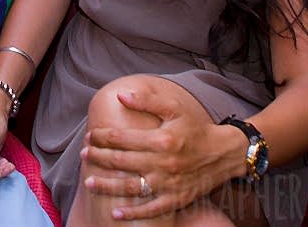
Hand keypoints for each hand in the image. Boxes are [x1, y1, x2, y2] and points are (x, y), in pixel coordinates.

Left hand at [80, 87, 244, 219]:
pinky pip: (150, 209)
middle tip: (84, 154)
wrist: (223, 153)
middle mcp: (163, 163)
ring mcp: (169, 183)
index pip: (122, 138)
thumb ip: (147, 100)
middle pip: (122, 161)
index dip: (102, 137)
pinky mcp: (175, 199)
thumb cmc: (195, 128)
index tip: (90, 135)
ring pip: (131, 187)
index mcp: (161, 139)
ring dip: (107, 185)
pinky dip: (132, 212)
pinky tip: (115, 212)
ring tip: (89, 182)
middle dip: (99, 158)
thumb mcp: (174, 107)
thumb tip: (121, 95)